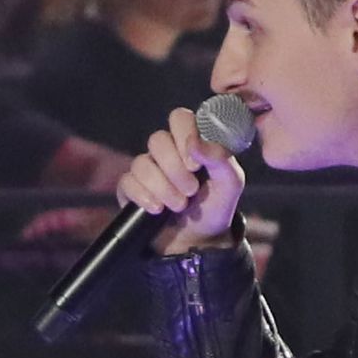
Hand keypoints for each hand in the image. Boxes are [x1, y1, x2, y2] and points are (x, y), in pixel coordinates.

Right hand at [116, 105, 251, 251]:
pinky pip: (128, 182)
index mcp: (191, 141)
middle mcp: (166, 151)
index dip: (184, 135)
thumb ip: (220, 158)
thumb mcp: (230, 183)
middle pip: (157, 140)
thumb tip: (195, 142)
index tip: (195, 163)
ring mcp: (146, 169)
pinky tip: (157, 210)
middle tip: (191, 190)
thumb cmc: (215, 206)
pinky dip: (144, 197)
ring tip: (179, 205)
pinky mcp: (131, 188)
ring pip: (142, 163)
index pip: (179, 118)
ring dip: (163, 187)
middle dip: (175, 169)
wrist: (198, 240)